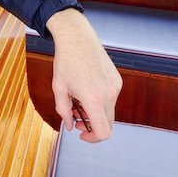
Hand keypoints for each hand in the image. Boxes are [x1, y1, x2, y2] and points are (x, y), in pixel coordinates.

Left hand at [46, 8, 121, 142]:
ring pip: (109, 111)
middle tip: (77, 117)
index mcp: (93, 99)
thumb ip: (64, 111)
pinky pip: (111, 99)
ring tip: (79, 99)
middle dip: (92, 126)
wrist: (77, 38)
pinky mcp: (118, 80)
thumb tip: (71, 126)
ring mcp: (116, 87)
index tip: (82, 133)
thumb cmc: (65, 62)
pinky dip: (100, 101)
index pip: (103, 132)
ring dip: (95, 112)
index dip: (93, 139)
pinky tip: (87, 88)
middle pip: (108, 124)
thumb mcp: (59, 88)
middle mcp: (109, 94)